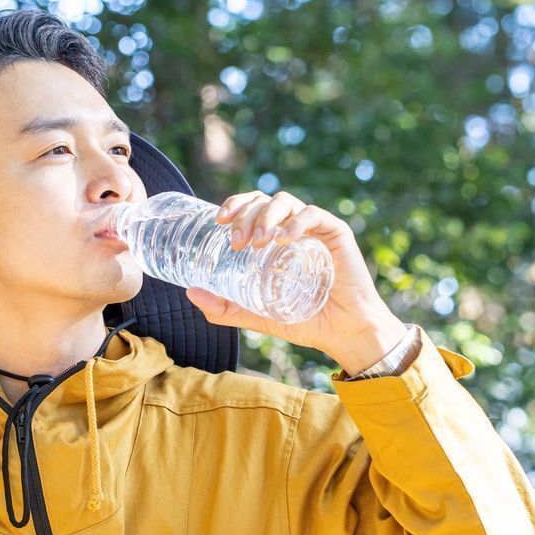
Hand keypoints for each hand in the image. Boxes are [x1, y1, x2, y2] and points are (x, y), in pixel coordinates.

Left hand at [185, 190, 407, 372]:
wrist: (343, 333)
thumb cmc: (304, 322)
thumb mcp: (255, 315)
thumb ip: (225, 308)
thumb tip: (190, 293)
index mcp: (275, 239)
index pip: (252, 207)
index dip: (235, 205)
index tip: (219, 220)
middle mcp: (293, 228)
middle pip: (264, 201)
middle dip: (246, 215)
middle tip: (237, 242)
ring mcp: (315, 229)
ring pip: (286, 201)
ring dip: (267, 216)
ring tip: (259, 241)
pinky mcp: (337, 233)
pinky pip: (314, 215)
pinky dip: (296, 222)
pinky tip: (284, 239)